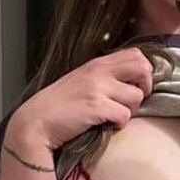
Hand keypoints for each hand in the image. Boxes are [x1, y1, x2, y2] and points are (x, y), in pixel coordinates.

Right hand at [6, 48, 154, 152]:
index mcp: (96, 63)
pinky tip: (107, 125)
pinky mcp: (95, 107)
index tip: (135, 86)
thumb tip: (131, 82)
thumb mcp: (81, 81)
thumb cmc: (58, 106)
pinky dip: (120, 124)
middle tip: (133, 100)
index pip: (136, 54)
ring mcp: (97, 89)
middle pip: (142, 67)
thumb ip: (103, 77)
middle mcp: (98, 72)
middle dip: (145, 86)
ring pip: (137, 96)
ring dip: (131, 110)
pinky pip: (124, 115)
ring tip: (114, 115)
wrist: (35, 123)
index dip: (143, 70)